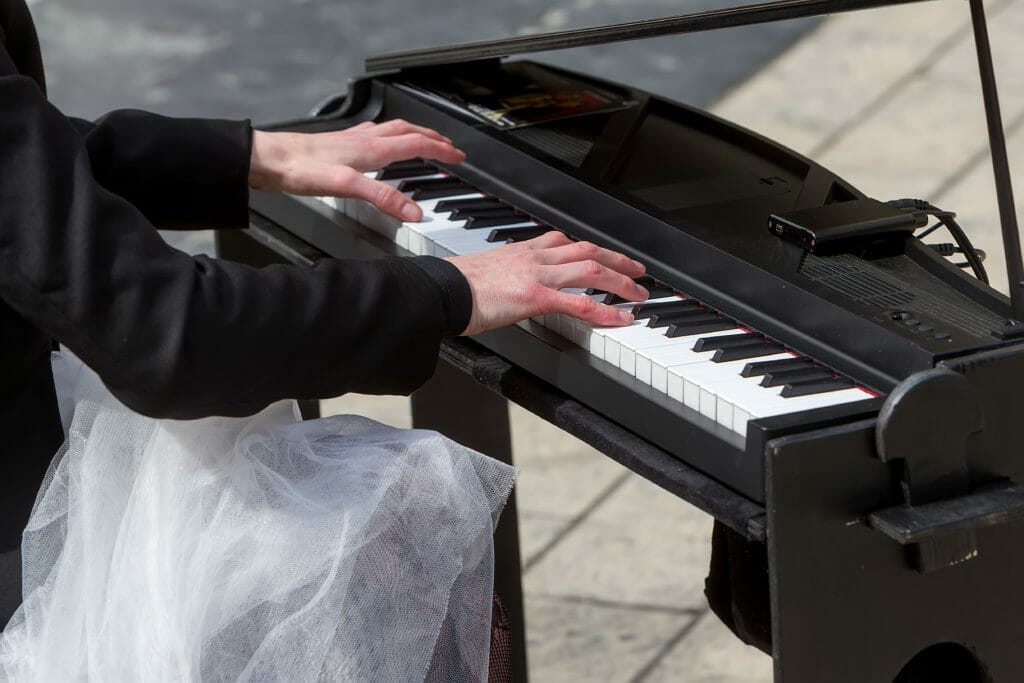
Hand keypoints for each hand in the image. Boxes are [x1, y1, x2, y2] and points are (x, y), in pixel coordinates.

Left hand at [248, 120, 465, 220]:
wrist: (268, 160)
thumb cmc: (299, 169)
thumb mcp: (346, 186)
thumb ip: (383, 198)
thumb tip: (414, 211)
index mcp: (371, 149)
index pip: (416, 144)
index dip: (441, 150)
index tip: (458, 156)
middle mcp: (363, 140)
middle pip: (407, 131)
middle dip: (432, 137)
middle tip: (448, 146)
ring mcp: (350, 140)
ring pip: (390, 130)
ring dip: (412, 134)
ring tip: (422, 140)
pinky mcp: (336, 145)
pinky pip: (371, 136)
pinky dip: (386, 138)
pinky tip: (377, 144)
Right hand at [445, 231, 647, 335]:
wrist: (438, 291)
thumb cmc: (452, 287)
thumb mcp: (484, 272)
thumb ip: (505, 274)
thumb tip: (509, 288)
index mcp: (520, 250)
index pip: (564, 242)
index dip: (590, 249)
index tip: (604, 256)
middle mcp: (533, 256)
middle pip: (587, 249)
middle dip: (617, 259)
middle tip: (638, 270)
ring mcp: (536, 274)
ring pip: (591, 269)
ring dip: (621, 281)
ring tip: (639, 294)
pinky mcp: (534, 296)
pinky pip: (579, 303)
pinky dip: (605, 310)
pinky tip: (622, 318)